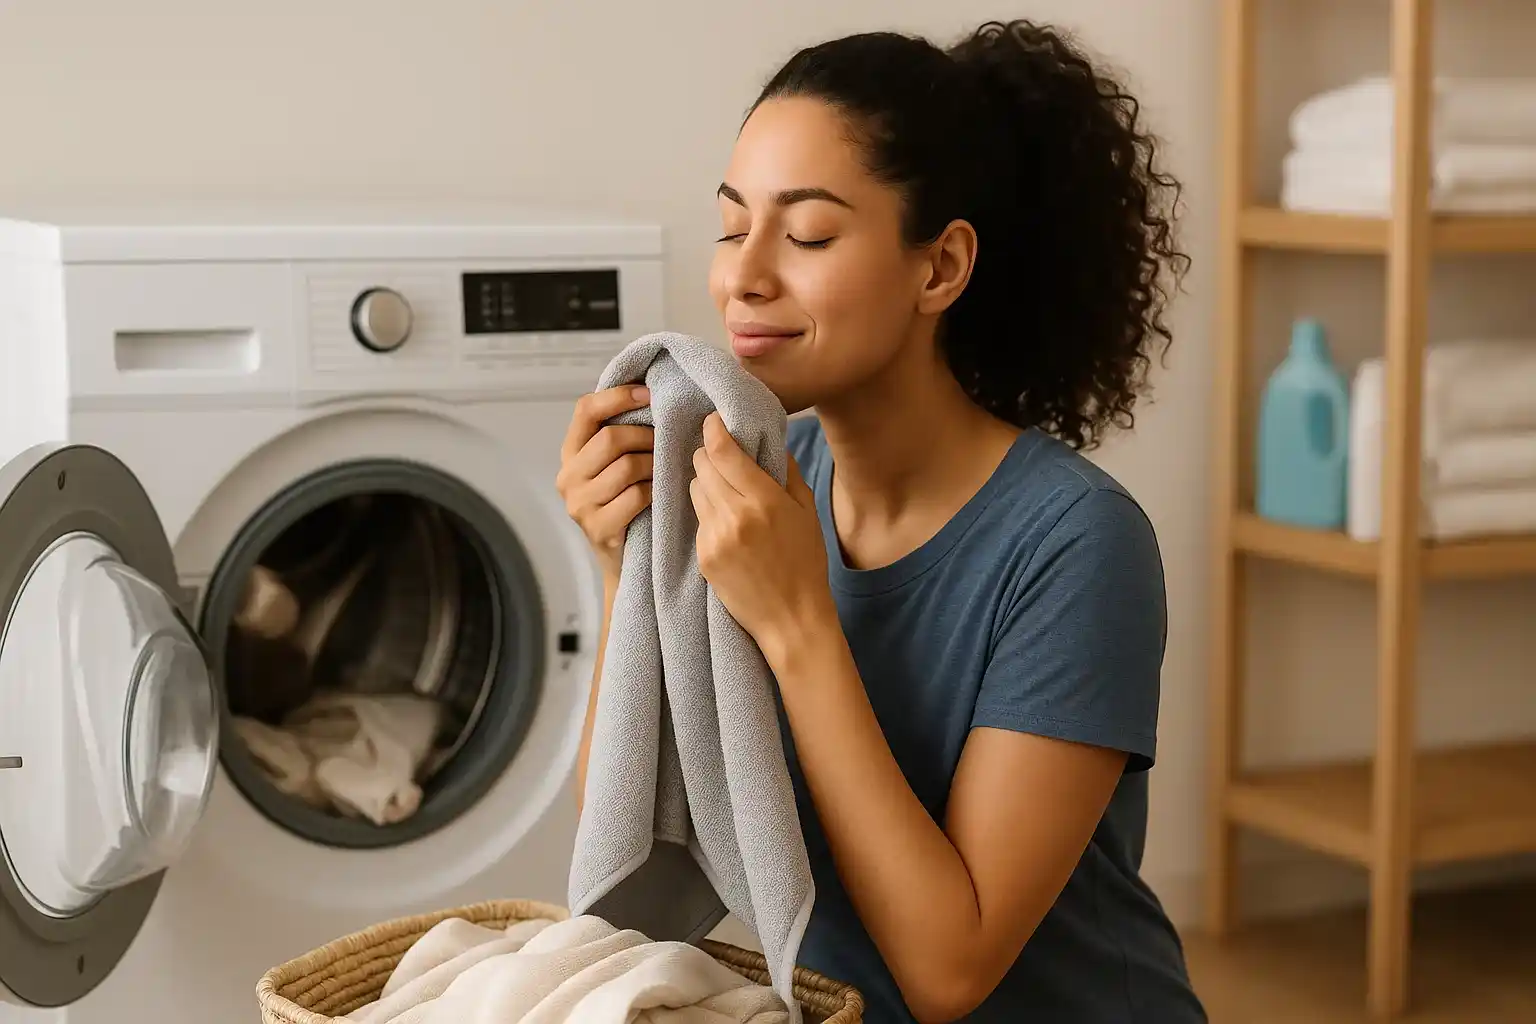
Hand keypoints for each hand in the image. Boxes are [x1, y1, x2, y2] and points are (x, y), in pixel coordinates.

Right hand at [556, 385, 654, 579]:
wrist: (622, 560)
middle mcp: (568, 477)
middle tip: (667, 442)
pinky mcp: (598, 528)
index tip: (649, 394)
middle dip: (646, 436)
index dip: (618, 397)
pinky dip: (656, 491)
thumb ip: (621, 436)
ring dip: (655, 465)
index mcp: (570, 454)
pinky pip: (636, 496)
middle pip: (611, 439)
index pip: (585, 410)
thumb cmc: (625, 504)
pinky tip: (663, 493)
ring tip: (665, 470)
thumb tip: (651, 393)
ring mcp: (580, 505)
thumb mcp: (614, 466)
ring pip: (627, 467)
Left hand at [689, 412, 831, 657]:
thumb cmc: (806, 564)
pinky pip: (696, 518)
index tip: (712, 421)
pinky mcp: (703, 556)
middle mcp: (736, 516)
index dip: (713, 429)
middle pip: (702, 465)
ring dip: (705, 483)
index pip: (723, 451)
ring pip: (694, 489)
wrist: (792, 620)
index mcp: (765, 501)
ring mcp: (715, 537)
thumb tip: (766, 441)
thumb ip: (786, 472)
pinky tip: (726, 525)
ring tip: (726, 494)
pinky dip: (707, 513)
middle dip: (709, 456)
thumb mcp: (807, 511)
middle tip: (722, 458)